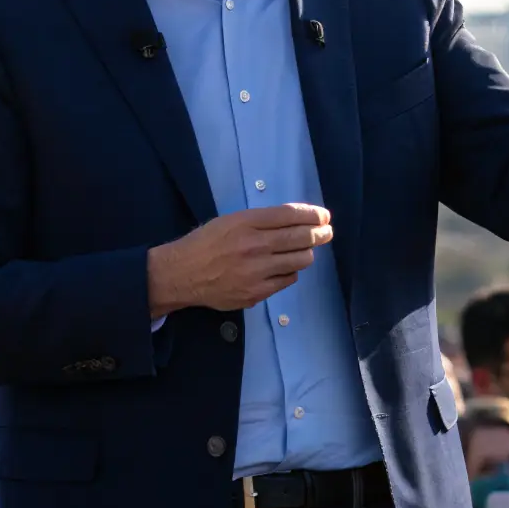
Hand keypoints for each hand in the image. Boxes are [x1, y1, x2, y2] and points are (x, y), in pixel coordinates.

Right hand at [146, 203, 332, 315]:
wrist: (182, 274)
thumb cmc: (206, 243)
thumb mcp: (230, 221)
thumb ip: (260, 221)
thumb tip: (293, 220)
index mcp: (247, 222)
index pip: (290, 215)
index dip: (313, 215)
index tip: (324, 216)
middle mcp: (255, 245)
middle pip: (301, 237)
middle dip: (320, 233)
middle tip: (326, 232)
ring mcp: (257, 271)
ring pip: (300, 260)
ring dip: (307, 253)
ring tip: (306, 250)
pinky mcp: (257, 292)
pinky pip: (287, 279)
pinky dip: (290, 271)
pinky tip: (285, 267)